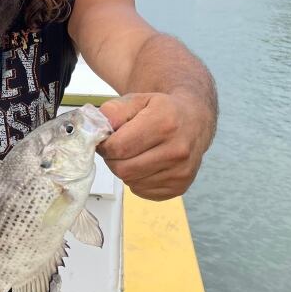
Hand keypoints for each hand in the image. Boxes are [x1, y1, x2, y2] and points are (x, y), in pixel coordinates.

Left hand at [98, 92, 213, 200]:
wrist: (194, 120)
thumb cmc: (163, 110)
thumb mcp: (136, 100)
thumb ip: (112, 112)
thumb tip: (96, 130)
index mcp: (165, 123)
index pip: (119, 147)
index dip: (105, 146)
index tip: (106, 141)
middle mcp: (177, 150)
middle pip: (123, 169)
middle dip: (113, 160)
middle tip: (118, 149)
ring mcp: (181, 171)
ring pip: (131, 182)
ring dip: (125, 170)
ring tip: (135, 154)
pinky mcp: (180, 186)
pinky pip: (142, 191)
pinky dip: (137, 180)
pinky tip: (146, 164)